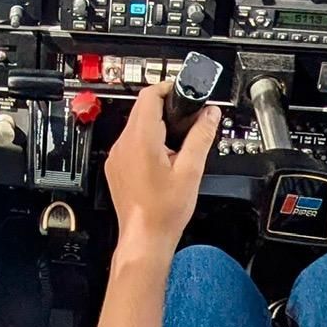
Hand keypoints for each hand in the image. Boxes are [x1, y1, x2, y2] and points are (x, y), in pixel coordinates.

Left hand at [104, 82, 218, 255]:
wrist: (145, 238)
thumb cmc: (164, 211)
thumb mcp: (191, 170)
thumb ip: (201, 137)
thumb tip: (210, 115)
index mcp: (140, 140)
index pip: (149, 96)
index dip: (169, 89)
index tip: (184, 93)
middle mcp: (123, 145)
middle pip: (142, 110)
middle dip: (167, 111)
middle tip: (188, 120)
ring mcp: (117, 157)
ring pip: (136, 127)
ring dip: (157, 128)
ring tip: (178, 146)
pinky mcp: (116, 168)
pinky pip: (131, 144)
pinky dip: (147, 144)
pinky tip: (163, 161)